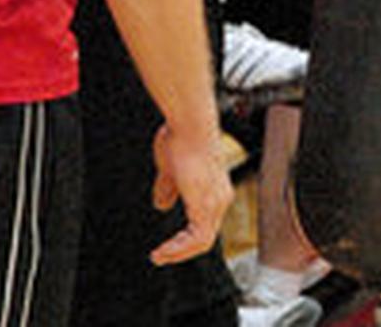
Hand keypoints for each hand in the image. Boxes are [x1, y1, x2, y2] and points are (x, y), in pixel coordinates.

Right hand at [150, 124, 233, 265]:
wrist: (190, 125)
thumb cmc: (181, 138)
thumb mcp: (170, 169)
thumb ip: (168, 188)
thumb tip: (162, 204)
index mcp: (214, 189)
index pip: (205, 223)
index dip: (185, 238)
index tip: (165, 245)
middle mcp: (220, 198)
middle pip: (205, 236)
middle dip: (181, 249)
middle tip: (160, 256)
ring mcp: (216, 201)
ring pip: (203, 240)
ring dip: (179, 252)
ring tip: (160, 257)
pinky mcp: (207, 204)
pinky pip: (199, 238)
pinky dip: (180, 248)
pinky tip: (164, 251)